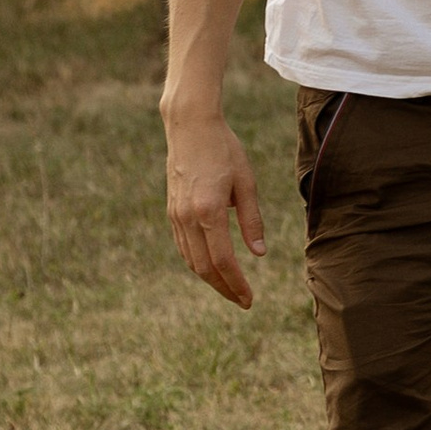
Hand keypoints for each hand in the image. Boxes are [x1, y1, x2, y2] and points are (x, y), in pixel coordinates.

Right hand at [166, 107, 264, 307]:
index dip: (237, 283)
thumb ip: (252, 220)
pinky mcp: (172, 211)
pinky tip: (212, 267)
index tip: (249, 299)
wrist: (190, 127)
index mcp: (209, 211)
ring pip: (191, 260)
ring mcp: (176, 215)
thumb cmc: (224, 150)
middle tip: (243, 301)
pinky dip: (197, 262)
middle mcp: (188, 217)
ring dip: (211, 279)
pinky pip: (183, 247)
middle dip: (224, 288)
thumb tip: (258, 253)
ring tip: (231, 288)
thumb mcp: (246, 183)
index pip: (223, 260)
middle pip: (204, 267)